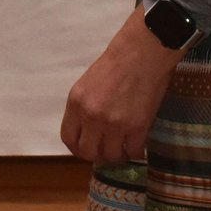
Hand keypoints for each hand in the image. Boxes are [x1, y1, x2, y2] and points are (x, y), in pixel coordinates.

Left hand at [59, 5, 182, 164]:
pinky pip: (134, 152)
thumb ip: (84, 108)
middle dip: (97, 155)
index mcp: (76, 103)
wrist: (141, 54)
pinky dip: (136, 152)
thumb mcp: (87, 84)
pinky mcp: (137, 128)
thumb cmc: (115, 64)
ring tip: (123, 148)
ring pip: (111, 156)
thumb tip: (87, 130)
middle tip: (106, 150)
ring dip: (118, 155)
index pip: (68, 138)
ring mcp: (115, 124)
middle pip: (88, 152)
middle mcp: (91, 116)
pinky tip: (138, 144)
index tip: (87, 148)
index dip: (77, 147)